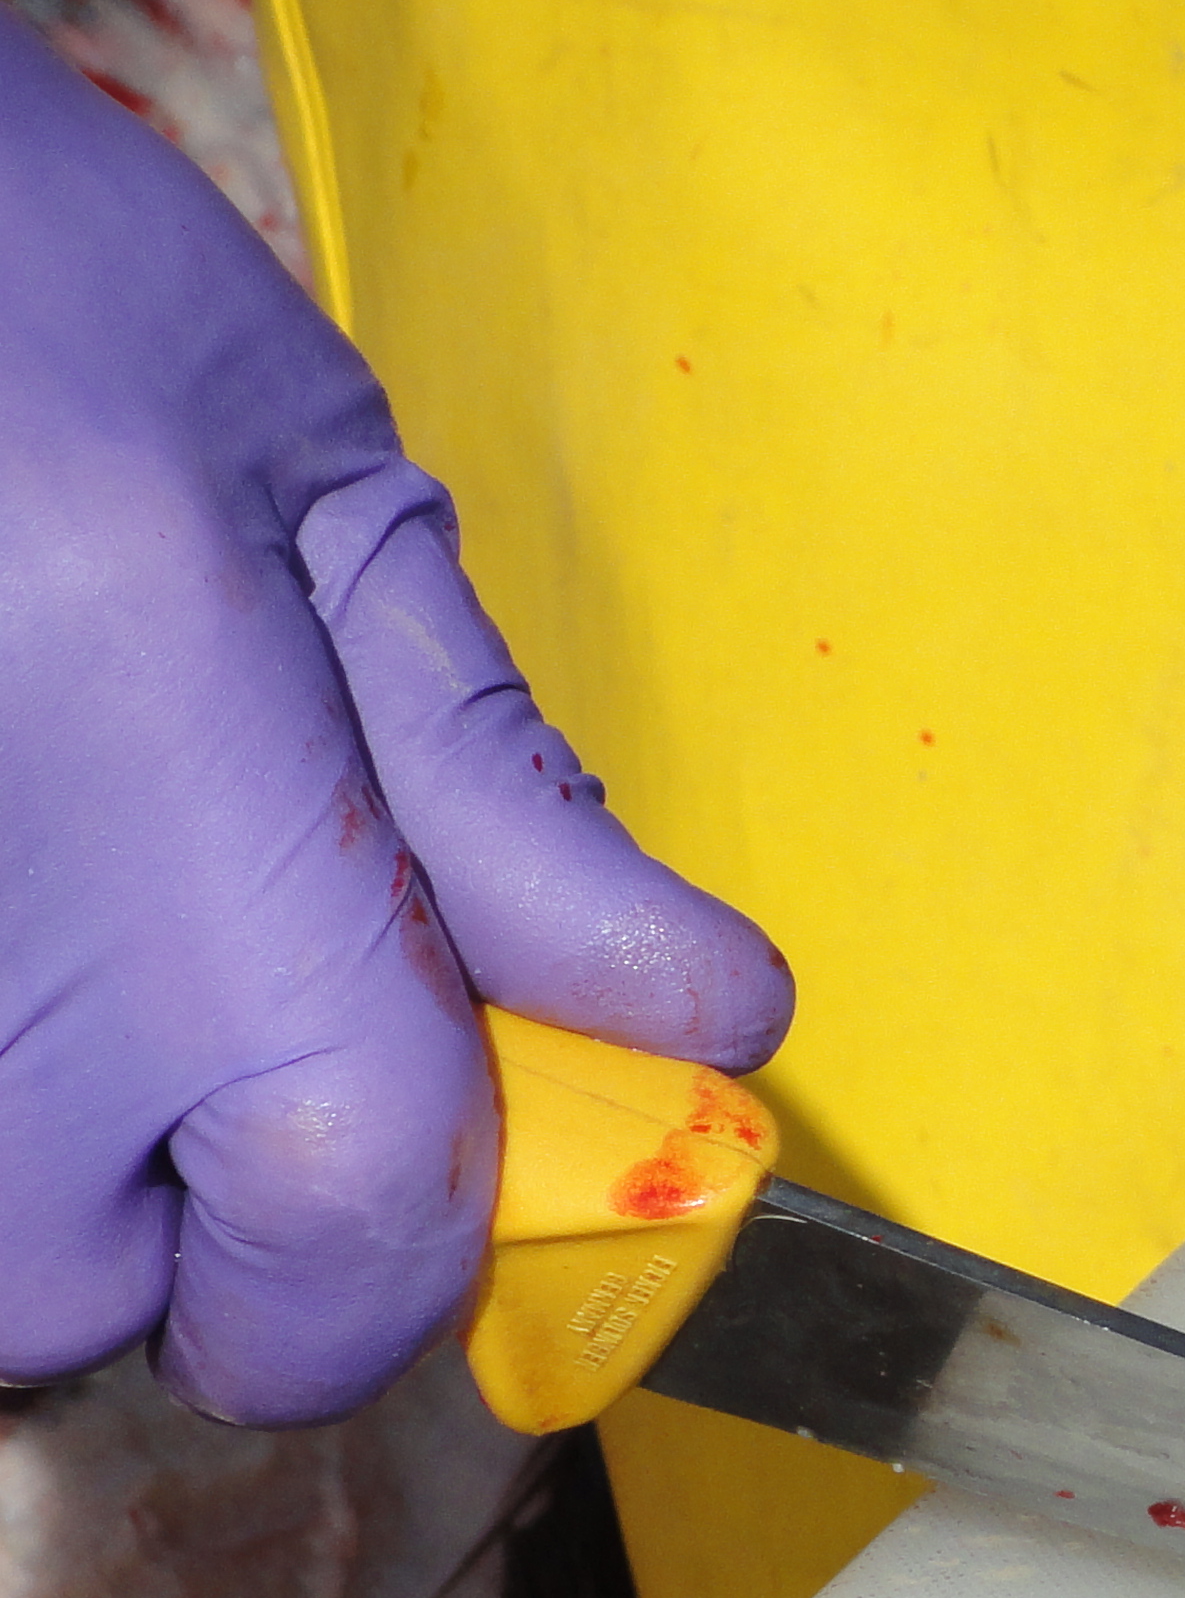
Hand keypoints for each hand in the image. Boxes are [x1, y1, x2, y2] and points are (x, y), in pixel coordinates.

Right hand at [0, 13, 789, 1424]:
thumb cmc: (22, 297)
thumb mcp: (314, 520)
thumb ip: (495, 803)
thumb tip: (703, 1012)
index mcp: (205, 946)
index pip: (349, 1280)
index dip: (406, 1233)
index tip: (437, 1114)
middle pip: (103, 1300)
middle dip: (171, 1176)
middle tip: (190, 932)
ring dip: (39, 1104)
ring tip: (64, 845)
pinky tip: (2, 829)